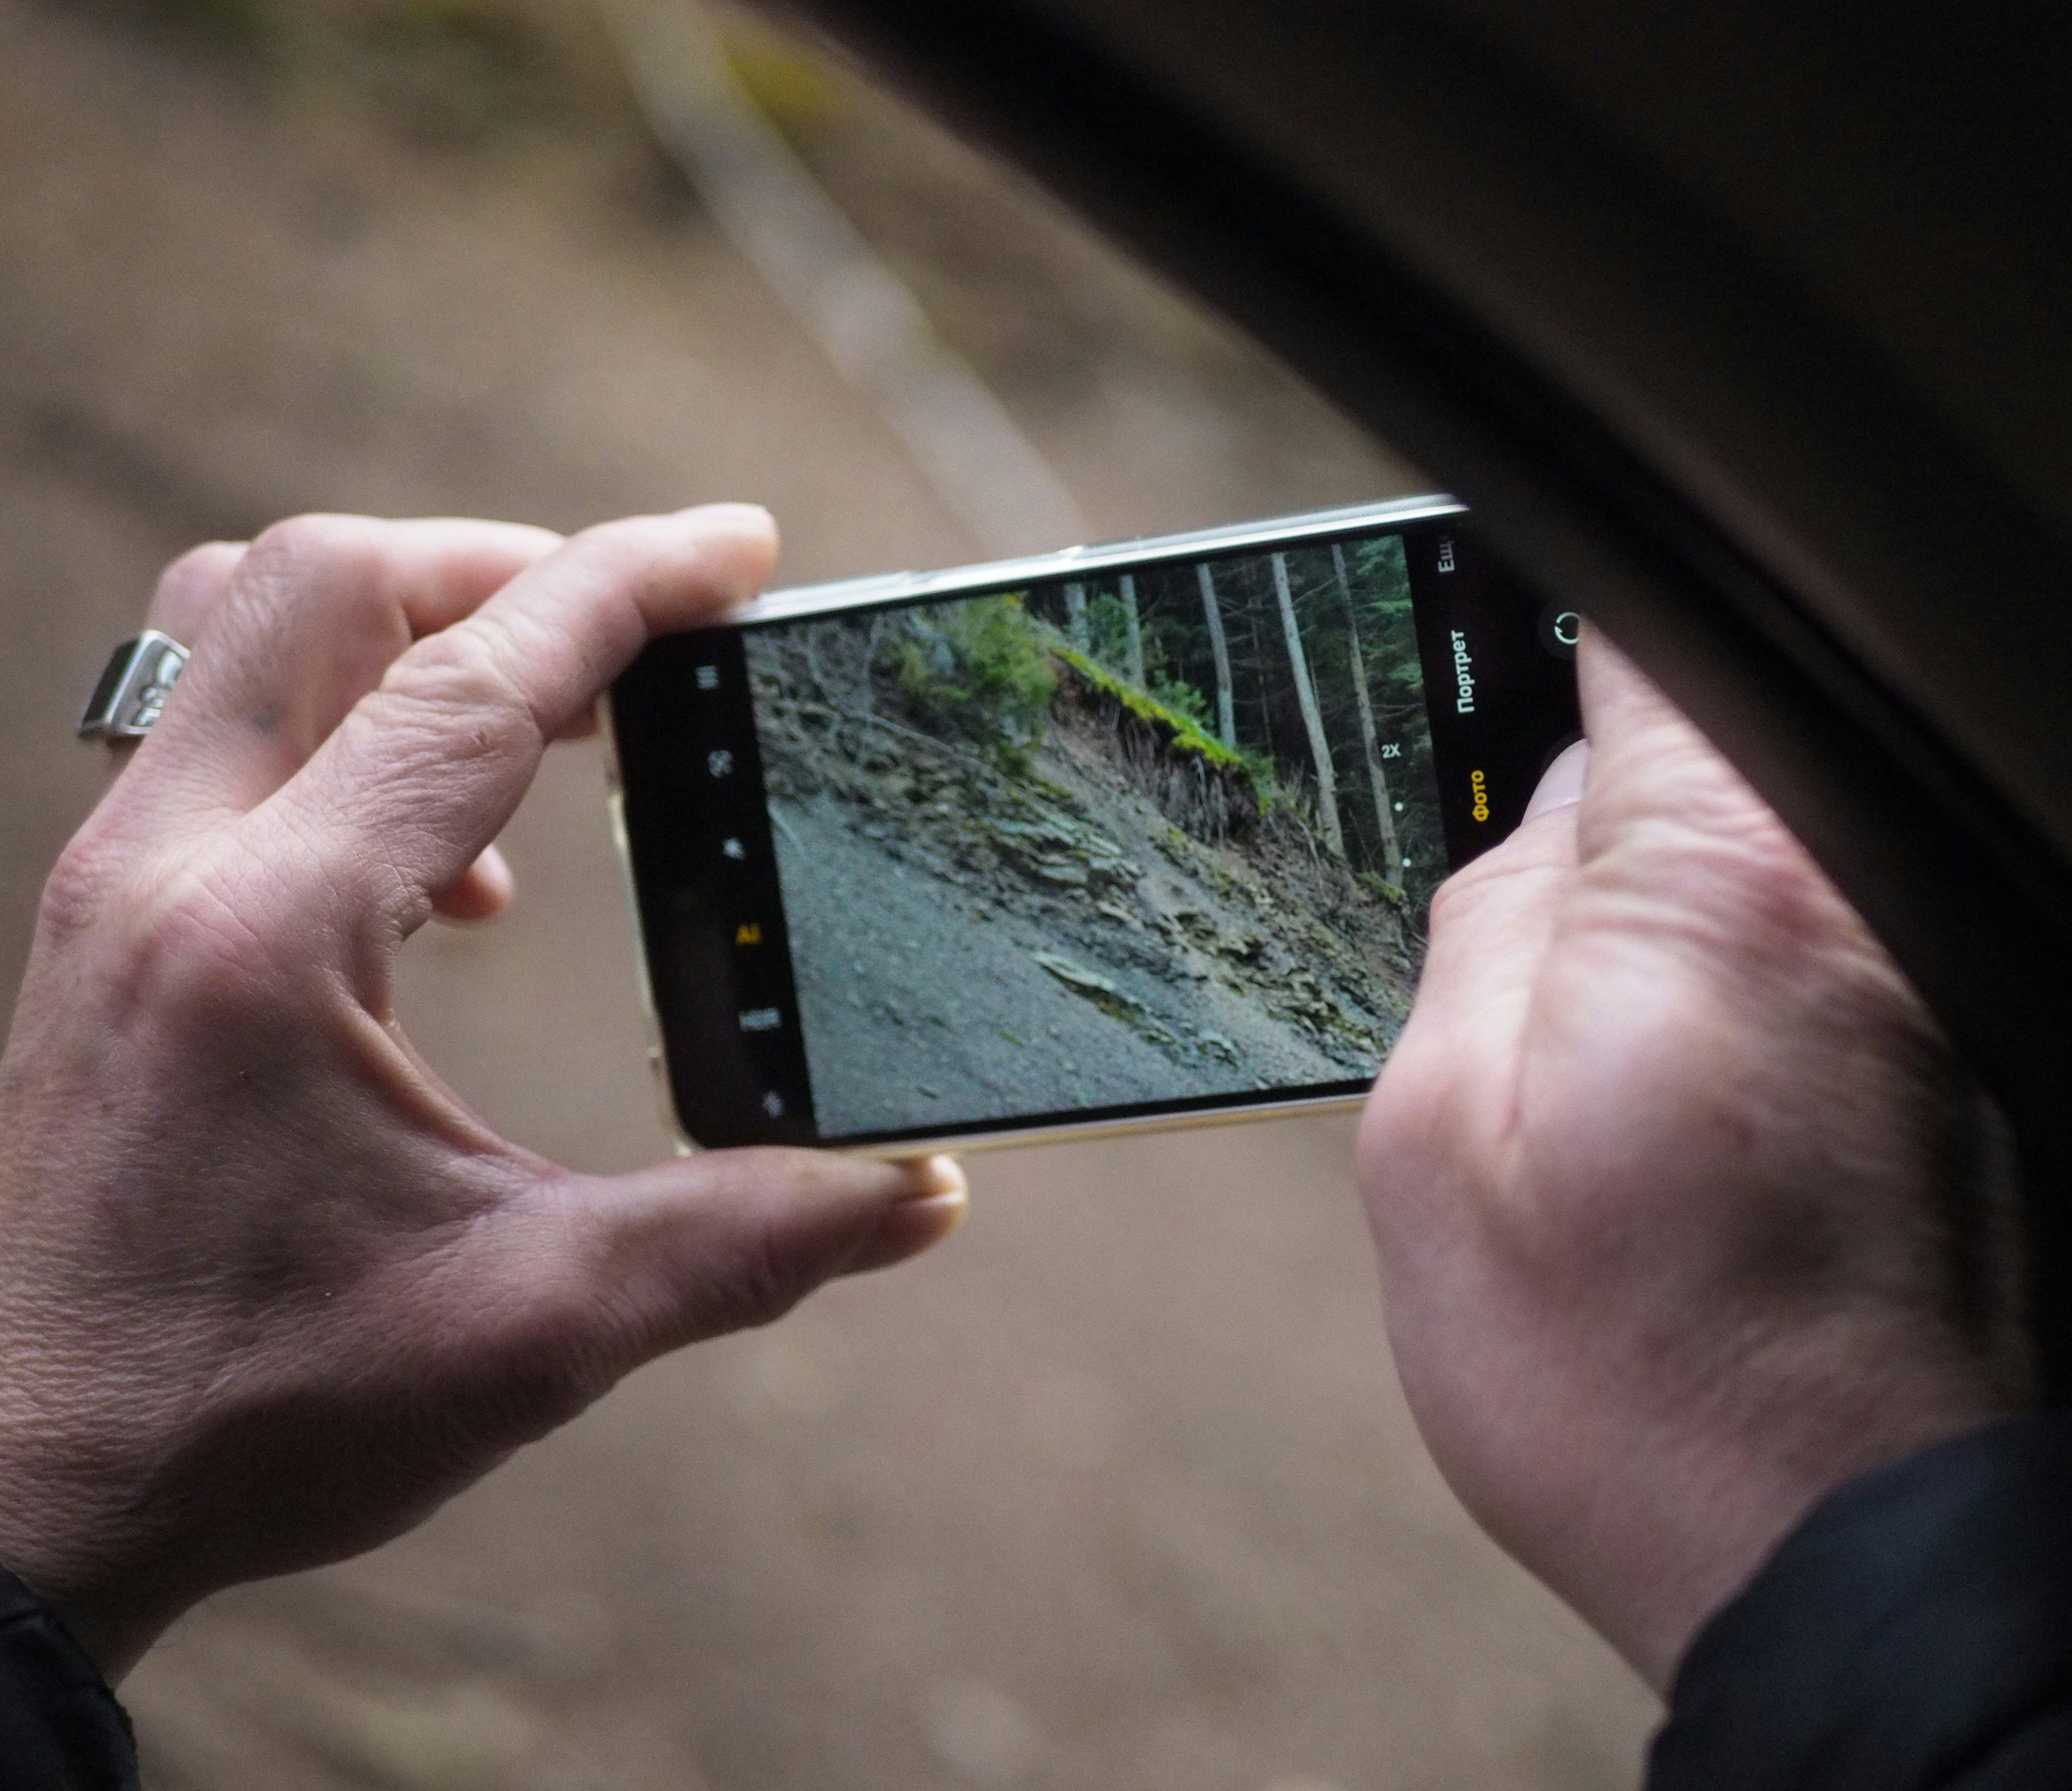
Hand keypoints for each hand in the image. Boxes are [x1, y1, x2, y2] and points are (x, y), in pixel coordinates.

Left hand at [0, 509, 965, 1680]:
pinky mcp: (98, 928)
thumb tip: (922, 1200)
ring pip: (237, 628)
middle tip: (652, 634)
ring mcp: (109, 888)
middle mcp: (166, 870)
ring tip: (544, 722)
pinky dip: (341, 723)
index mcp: (275, 936)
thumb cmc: (247, 1414)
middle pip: (324, 583)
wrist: (15, 1499)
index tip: (739, 548)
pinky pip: (211, 728)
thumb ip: (747, 1244)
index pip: (474, 682)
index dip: (625, 586)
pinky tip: (444, 879)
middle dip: (510, 568)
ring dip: (405, 625)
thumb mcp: (535, 1329)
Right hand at [1358, 638, 2040, 1687]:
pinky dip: (1754, 996)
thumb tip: (1540, 824)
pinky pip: (1838, 952)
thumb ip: (1479, 926)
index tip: (1485, 665)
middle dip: (1606, 807)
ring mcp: (1950, 976)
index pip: (1647, 629)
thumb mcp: (1435, 1144)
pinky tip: (1694, 1122)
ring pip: (1775, 854)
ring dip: (1679, 917)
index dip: (1548, 631)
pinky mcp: (1983, 1061)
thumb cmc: (1643, 1383)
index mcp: (1726, 874)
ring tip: (1607, 1065)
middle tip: (1521, 940)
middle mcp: (1874, 893)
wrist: (1860, 1559)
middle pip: (1717, 740)